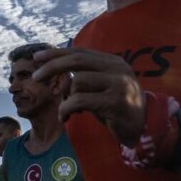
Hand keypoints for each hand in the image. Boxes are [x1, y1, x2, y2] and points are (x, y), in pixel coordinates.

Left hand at [32, 48, 146, 147]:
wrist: (144, 128)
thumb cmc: (117, 108)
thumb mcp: (102, 87)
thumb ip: (85, 76)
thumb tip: (53, 67)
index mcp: (113, 62)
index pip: (80, 52)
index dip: (56, 53)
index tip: (37, 58)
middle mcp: (117, 69)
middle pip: (76, 61)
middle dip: (52, 67)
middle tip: (36, 77)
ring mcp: (118, 84)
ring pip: (78, 82)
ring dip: (65, 97)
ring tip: (66, 110)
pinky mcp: (116, 102)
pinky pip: (80, 101)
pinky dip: (66, 109)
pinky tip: (65, 117)